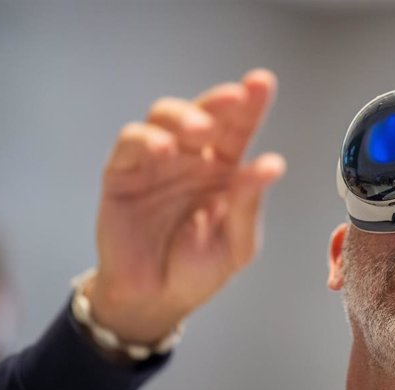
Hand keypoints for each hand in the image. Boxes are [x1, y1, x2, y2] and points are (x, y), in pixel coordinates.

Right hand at [84, 69, 284, 343]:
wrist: (156, 301)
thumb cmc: (198, 270)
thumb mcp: (237, 244)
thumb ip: (249, 204)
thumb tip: (271, 164)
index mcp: (224, 170)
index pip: (239, 130)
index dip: (251, 104)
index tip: (262, 82)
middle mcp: (191, 159)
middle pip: (203, 114)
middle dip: (218, 102)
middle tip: (235, 99)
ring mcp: (156, 164)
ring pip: (163, 118)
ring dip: (183, 115)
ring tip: (201, 129)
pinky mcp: (122, 175)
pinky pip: (130, 145)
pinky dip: (146, 140)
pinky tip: (165, 151)